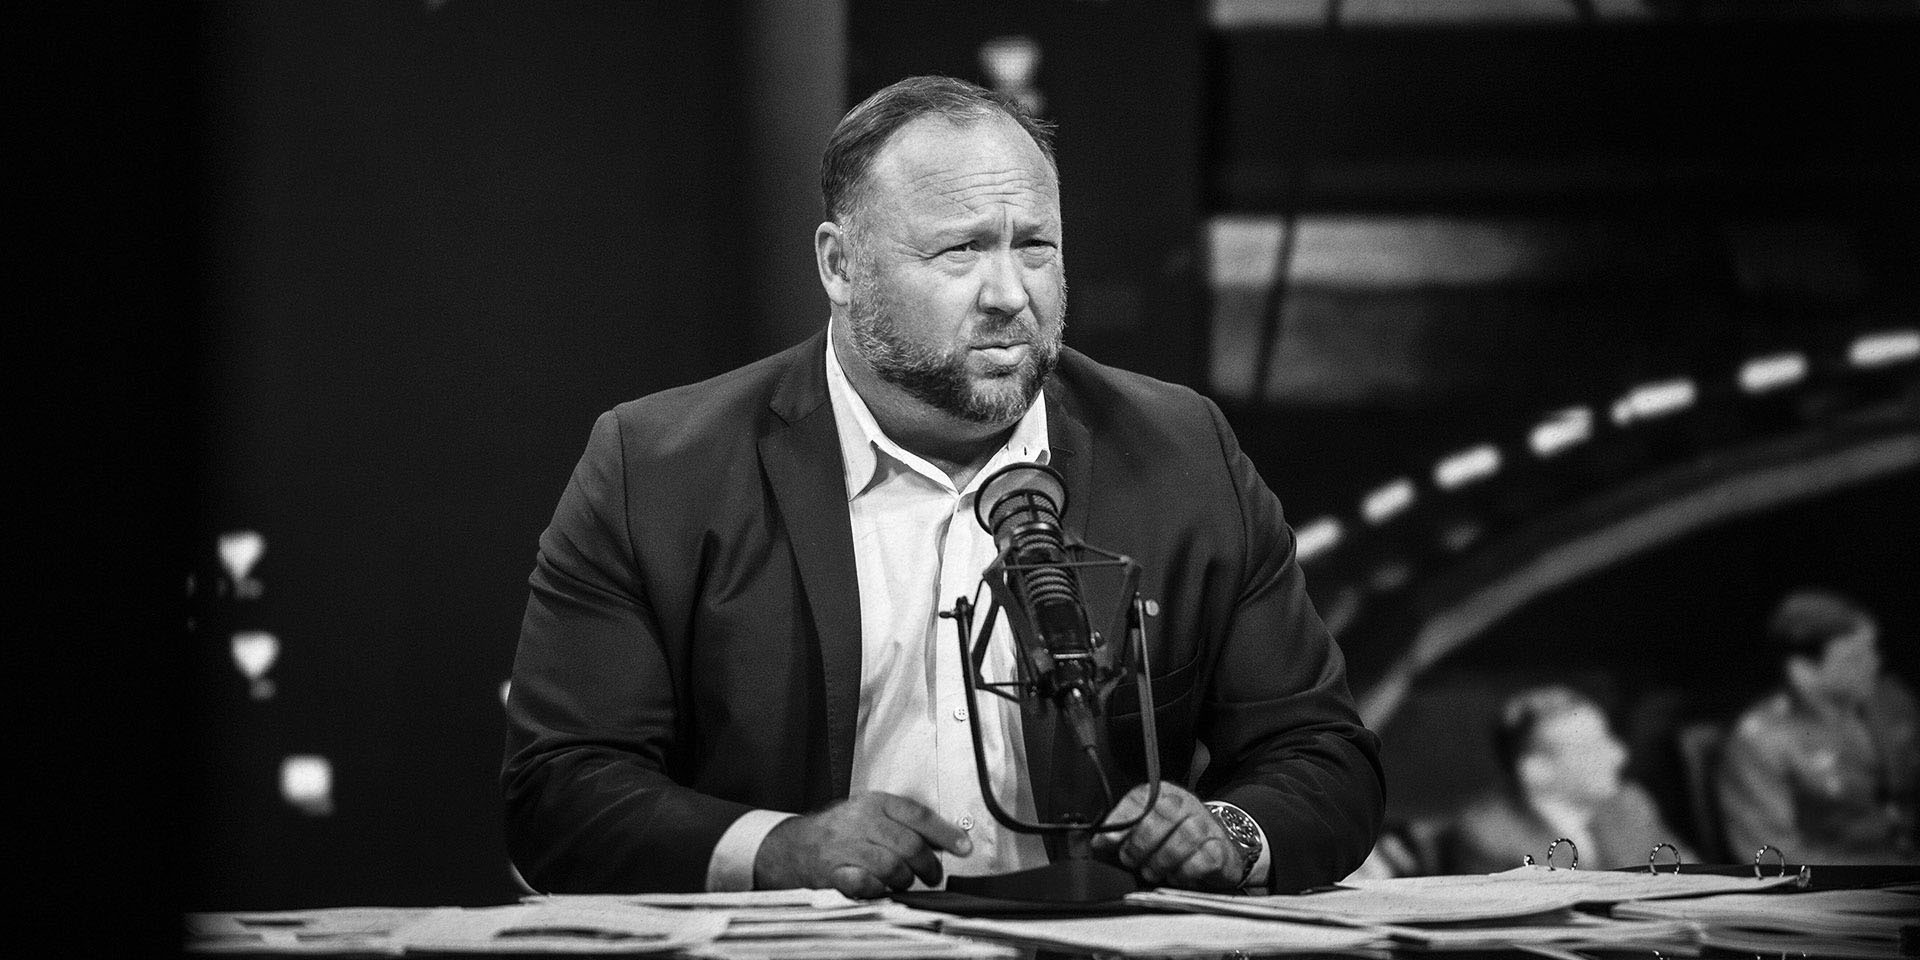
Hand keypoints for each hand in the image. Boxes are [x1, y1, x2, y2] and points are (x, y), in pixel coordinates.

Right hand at [753, 792, 973, 897]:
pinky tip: (880, 888)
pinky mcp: (833, 872)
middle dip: (928, 865)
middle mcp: (860, 821)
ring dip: (905, 880)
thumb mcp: (872, 815)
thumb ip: (906, 824)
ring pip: (891, 866)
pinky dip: (878, 890)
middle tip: (933, 875)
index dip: (945, 833)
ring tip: (905, 882)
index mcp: (874, 803)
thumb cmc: (840, 830)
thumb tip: (948, 838)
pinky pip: (865, 884)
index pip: (918, 816)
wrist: (794, 846)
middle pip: (908, 844)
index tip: (963, 848)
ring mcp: (845, 847)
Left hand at [1091, 782, 1245, 890]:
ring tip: (1152, 872)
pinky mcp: (1220, 848)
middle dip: (1140, 844)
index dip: (1121, 821)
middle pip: (1163, 815)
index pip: (1141, 799)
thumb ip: (1117, 834)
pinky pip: (1203, 859)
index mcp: (1162, 795)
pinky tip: (1176, 876)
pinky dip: (1185, 872)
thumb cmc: (1170, 843)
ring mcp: (1206, 825)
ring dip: (1161, 861)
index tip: (1106, 842)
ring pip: (1184, 837)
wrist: (1212, 854)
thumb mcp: (1142, 833)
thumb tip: (1092, 840)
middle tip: (1131, 861)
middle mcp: (1186, 804)